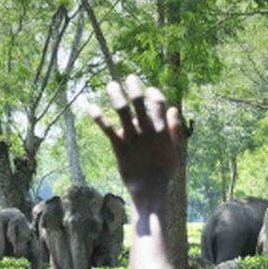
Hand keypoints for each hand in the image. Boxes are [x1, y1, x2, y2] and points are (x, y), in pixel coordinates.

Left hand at [88, 75, 185, 210]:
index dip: (154, 92)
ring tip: (111, 85)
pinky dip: (98, 116)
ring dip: (116, 94)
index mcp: (163, 130)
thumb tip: (174, 109)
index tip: (150, 90)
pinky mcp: (119, 146)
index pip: (159, 102)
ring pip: (122, 110)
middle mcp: (147, 130)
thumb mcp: (176, 150)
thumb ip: (175, 129)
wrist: (149, 191)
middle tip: (130, 77)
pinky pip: (107, 128)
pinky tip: (91, 107)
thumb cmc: (163, 171)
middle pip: (139, 100)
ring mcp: (132, 137)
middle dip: (134, 86)